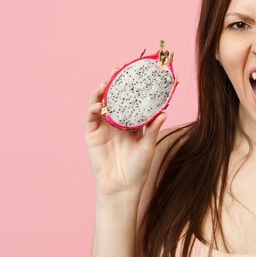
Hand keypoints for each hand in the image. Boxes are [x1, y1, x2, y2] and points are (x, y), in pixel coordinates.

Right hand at [85, 66, 167, 196]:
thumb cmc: (138, 168)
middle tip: (118, 69)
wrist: (122, 187)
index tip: (137, 73)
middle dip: (114, 83)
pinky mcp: (92, 135)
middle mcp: (116, 122)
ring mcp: (103, 127)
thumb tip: (164, 112)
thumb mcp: (148, 146)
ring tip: (105, 82)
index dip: (132, 88)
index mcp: (131, 123)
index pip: (131, 101)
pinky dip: (93, 109)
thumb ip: (153, 129)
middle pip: (114, 98)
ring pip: (100, 104)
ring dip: (101, 92)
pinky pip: (90, 118)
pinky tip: (98, 105)